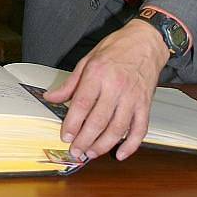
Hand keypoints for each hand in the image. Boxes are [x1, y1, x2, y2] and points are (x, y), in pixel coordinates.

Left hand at [43, 20, 168, 160]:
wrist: (145, 42)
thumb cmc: (116, 48)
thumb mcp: (88, 59)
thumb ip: (70, 82)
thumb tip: (51, 97)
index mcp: (98, 73)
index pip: (82, 104)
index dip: (72, 123)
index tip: (65, 136)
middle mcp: (116, 86)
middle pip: (98, 121)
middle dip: (84, 140)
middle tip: (75, 151)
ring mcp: (133, 97)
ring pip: (117, 129)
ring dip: (103, 145)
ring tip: (91, 153)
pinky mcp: (146, 104)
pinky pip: (140, 130)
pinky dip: (130, 145)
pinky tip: (120, 154)